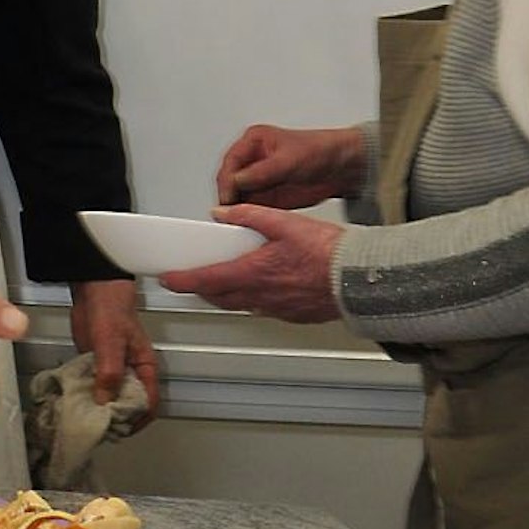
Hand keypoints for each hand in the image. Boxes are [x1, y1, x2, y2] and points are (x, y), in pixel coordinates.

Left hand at [70, 278, 159, 417]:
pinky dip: (87, 396)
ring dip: (100, 408)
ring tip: (87, 418)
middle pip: (129, 404)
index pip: (149, 402)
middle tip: (101, 427)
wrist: (93, 291)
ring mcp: (113, 369)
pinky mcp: (96, 366)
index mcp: (144, 367)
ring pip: (110, 397)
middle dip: (117, 418)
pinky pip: (94, 387)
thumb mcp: (111, 343)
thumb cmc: (112, 310)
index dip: (138, 419)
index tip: (122, 429)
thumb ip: (110, 372)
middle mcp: (131, 372)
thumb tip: (104, 399)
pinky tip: (77, 402)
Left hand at [161, 204, 342, 322]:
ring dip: (226, 295)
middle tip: (191, 280)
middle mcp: (261, 297)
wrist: (360, 279)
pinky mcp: (293, 315)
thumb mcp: (286, 223)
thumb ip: (250, 216)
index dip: (182, 280)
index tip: (167, 279)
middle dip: (201, 289)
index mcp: (254, 274)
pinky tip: (261, 288)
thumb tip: (223, 213)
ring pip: (241, 305)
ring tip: (221, 282)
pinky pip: (264, 309)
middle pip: (219, 297)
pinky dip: (253, 299)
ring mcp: (277, 309)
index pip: (206, 280)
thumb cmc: (330, 253)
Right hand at [216, 123, 366, 208]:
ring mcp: (257, 180)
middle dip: (229, 197)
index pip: (230, 163)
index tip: (229, 198)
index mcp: (252, 142)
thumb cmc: (319, 151)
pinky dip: (248, 216)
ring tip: (239, 219)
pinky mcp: (264, 197)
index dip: (227, 182)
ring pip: (236, 197)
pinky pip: (249, 208)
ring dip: (237, 209)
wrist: (340, 168)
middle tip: (230, 213)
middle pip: (229, 182)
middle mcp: (251, 161)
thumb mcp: (288, 159)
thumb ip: (261, 171)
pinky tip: (250, 221)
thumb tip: (237, 180)